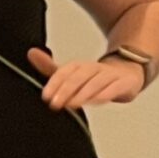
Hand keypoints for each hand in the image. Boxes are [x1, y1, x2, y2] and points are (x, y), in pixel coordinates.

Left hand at [27, 47, 145, 110]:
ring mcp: (110, 75)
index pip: (65, 72)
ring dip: (82, 93)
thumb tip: (31, 52)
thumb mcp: (71, 74)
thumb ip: (50, 68)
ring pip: (96, 82)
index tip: (45, 96)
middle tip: (55, 104)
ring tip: (71, 104)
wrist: (127, 74)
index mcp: (79, 65)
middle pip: (79, 77)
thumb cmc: (94, 77)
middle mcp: (94, 68)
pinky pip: (114, 87)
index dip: (54, 83)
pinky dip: (105, 93)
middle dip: (65, 90)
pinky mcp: (124, 83)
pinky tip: (95, 101)